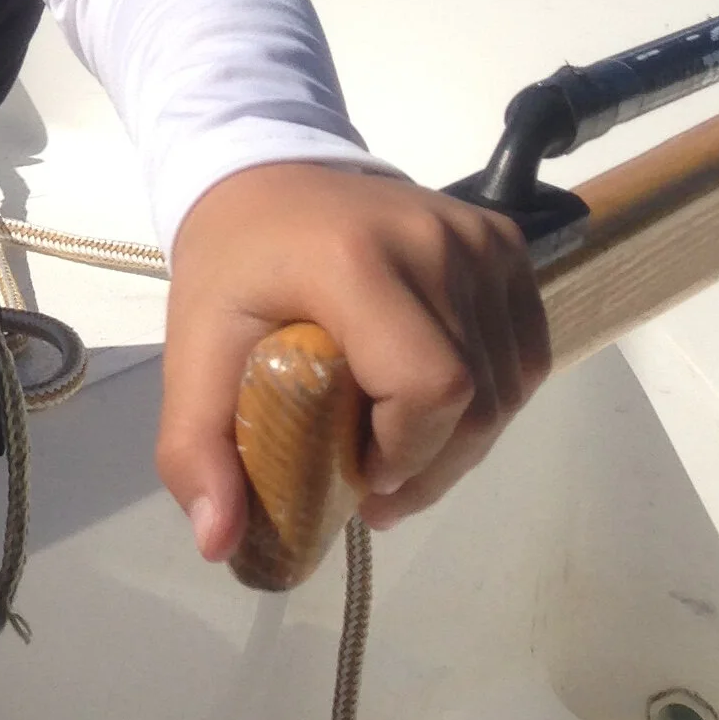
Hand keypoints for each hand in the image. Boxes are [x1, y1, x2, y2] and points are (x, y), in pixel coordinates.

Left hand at [157, 162, 548, 563]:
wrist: (266, 176)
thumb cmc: (232, 268)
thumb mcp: (193, 352)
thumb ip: (196, 449)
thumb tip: (221, 543)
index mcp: (354, 261)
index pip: (431, 385)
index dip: (407, 453)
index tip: (357, 476)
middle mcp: (434, 242)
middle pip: (477, 398)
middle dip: (431, 466)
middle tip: (375, 487)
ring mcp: (479, 238)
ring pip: (509, 385)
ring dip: (462, 441)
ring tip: (400, 452)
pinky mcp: (504, 244)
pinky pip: (525, 351)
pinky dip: (490, 397)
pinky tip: (433, 407)